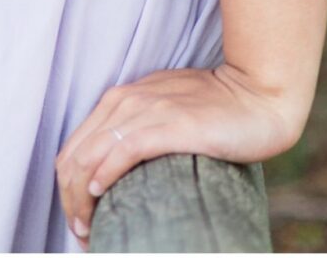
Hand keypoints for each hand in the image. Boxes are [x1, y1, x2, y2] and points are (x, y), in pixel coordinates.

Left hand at [54, 62, 302, 245]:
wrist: (258, 94)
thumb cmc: (215, 109)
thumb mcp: (164, 113)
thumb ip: (138, 130)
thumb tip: (115, 172)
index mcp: (121, 99)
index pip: (75, 147)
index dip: (68, 187)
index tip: (79, 220)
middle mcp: (126, 101)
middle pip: (76, 155)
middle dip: (70, 199)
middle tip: (82, 232)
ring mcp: (148, 110)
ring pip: (93, 155)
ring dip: (83, 197)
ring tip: (89, 228)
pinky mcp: (171, 125)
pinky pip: (125, 149)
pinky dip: (107, 172)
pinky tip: (102, 193)